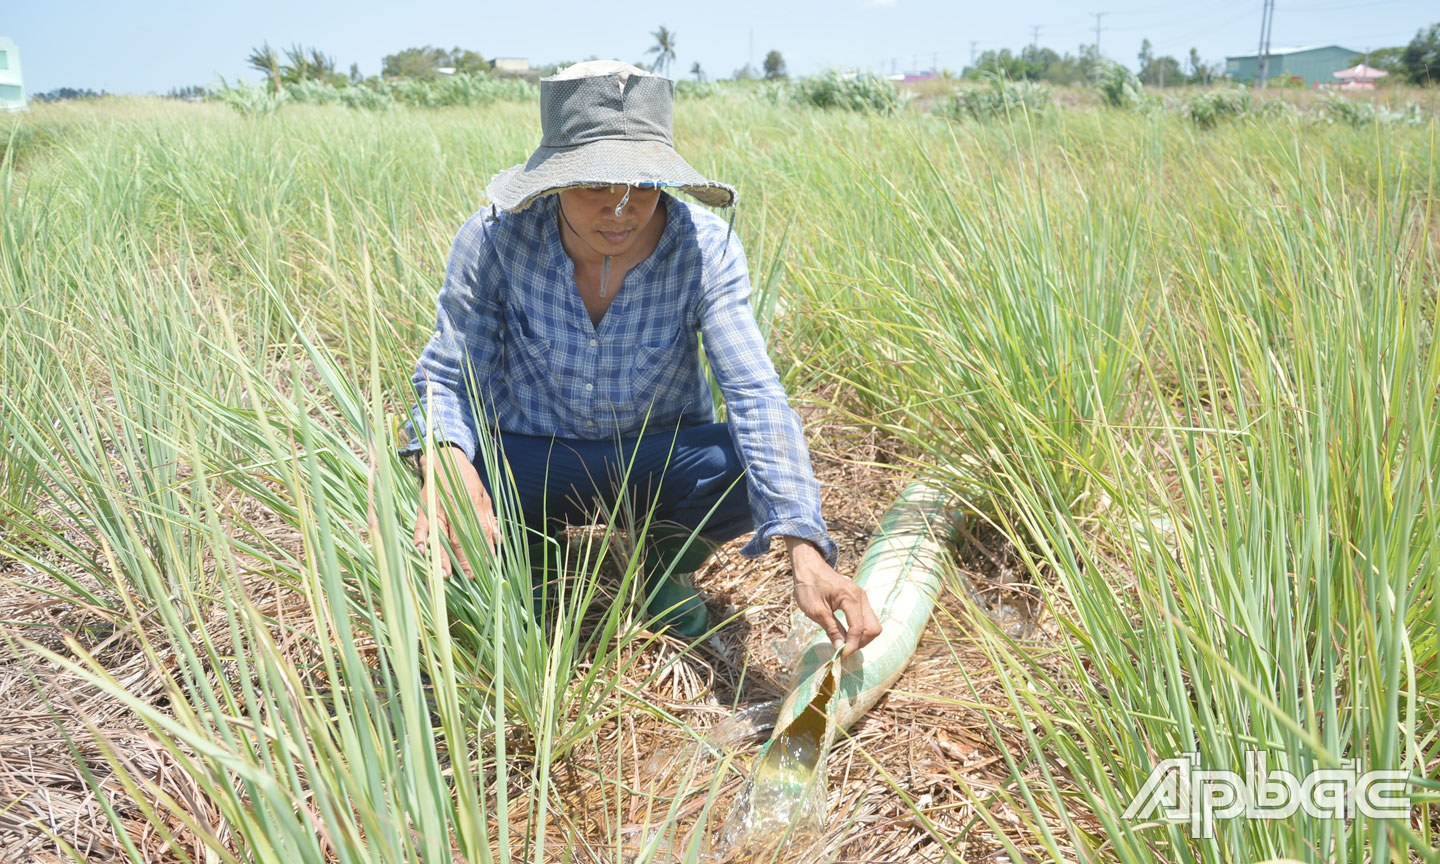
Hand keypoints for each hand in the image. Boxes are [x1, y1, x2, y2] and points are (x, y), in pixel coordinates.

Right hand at [412, 444, 500, 578]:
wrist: (443, 456)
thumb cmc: (466, 478)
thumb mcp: (483, 494)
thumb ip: (490, 518)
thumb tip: (499, 540)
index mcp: (472, 502)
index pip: (480, 530)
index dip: (484, 550)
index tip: (486, 567)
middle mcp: (455, 505)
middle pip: (460, 536)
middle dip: (464, 559)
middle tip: (469, 577)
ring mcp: (438, 506)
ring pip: (440, 534)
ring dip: (442, 555)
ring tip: (445, 574)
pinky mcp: (424, 505)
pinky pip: (420, 524)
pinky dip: (420, 537)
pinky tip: (422, 551)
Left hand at [786, 537, 881, 658]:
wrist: (808, 566)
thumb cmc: (808, 586)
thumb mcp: (816, 611)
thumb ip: (831, 629)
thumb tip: (840, 648)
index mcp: (851, 597)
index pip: (859, 628)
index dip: (852, 646)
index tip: (840, 656)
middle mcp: (861, 597)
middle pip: (873, 628)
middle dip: (861, 643)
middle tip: (843, 649)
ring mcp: (862, 598)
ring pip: (872, 625)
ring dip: (862, 638)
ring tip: (844, 643)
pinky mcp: (859, 600)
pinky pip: (866, 619)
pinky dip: (860, 630)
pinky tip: (846, 634)